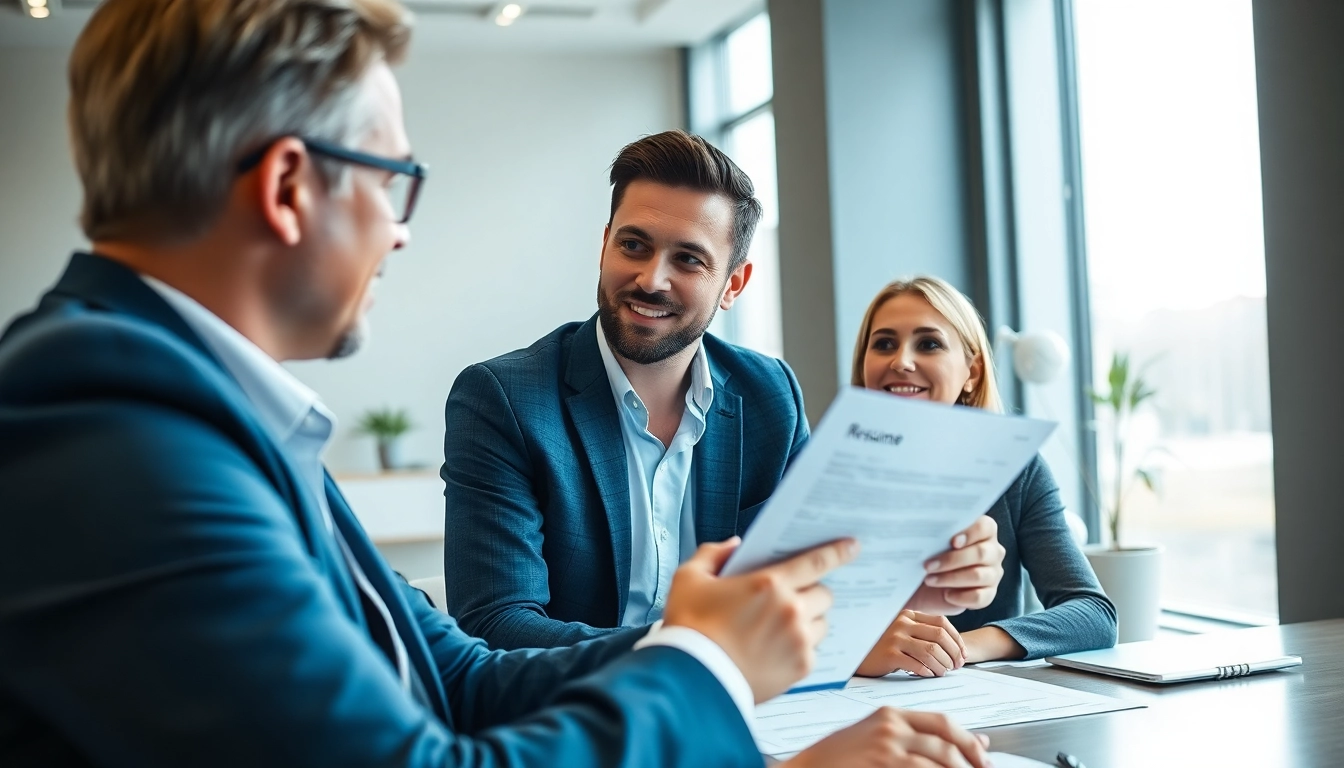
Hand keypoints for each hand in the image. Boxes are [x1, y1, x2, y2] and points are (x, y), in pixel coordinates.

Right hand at [661, 536, 856, 702]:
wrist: (691, 678)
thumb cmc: (689, 628)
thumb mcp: (689, 579)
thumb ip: (714, 554)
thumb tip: (735, 545)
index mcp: (769, 584)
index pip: (817, 561)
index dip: (838, 551)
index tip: (852, 546)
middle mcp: (791, 610)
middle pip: (824, 594)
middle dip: (812, 592)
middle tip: (791, 598)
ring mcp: (799, 641)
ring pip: (822, 623)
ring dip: (809, 620)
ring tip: (782, 627)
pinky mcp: (800, 667)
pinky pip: (813, 650)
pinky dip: (800, 647)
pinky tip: (776, 649)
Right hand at [783, 708, 992, 767]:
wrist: (810, 766)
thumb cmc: (841, 756)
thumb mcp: (875, 738)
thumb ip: (913, 737)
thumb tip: (959, 742)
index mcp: (890, 713)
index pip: (942, 721)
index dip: (968, 740)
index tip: (983, 756)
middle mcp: (890, 724)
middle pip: (946, 739)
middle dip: (972, 758)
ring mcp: (886, 744)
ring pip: (940, 757)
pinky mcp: (883, 761)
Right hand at [857, 610, 965, 677]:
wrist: (855, 655)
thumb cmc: (882, 647)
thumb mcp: (901, 633)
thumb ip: (922, 634)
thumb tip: (954, 649)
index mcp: (908, 615)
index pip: (941, 622)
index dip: (957, 639)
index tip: (963, 654)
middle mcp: (902, 622)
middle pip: (940, 636)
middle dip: (954, 653)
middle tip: (957, 666)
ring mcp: (894, 637)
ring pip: (931, 651)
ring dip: (943, 665)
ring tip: (944, 673)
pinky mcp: (888, 654)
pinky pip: (916, 664)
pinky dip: (927, 671)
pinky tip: (929, 676)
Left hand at [906, 516, 1004, 614]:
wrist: (923, 582)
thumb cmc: (929, 554)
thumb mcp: (929, 542)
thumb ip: (935, 533)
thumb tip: (925, 528)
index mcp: (983, 531)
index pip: (985, 527)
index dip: (970, 534)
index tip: (952, 542)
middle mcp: (993, 551)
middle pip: (981, 553)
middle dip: (952, 560)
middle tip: (928, 565)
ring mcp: (993, 573)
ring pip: (978, 575)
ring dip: (950, 578)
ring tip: (930, 580)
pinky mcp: (988, 594)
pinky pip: (979, 597)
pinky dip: (960, 597)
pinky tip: (946, 595)